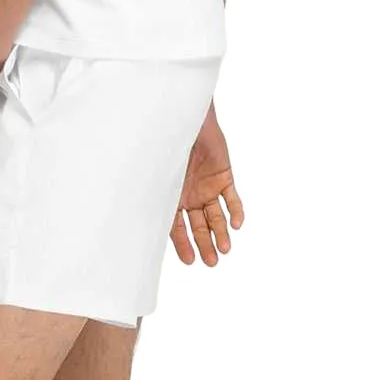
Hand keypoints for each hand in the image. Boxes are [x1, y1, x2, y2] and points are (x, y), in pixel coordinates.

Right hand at [171, 105, 243, 265]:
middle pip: (198, 225)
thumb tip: (143, 222)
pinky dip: (236, 212)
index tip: (190, 261)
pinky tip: (237, 225)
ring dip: (221, 233)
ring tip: (226, 250)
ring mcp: (207, 186)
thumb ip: (155, 195)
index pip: (176, 227)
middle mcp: (189, 195)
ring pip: (216, 216)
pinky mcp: (224, 177)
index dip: (183, 244)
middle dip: (205, 244)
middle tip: (211, 262)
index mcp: (170, 196)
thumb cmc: (166, 143)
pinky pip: (232, 198)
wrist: (187, 117)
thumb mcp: (158, 173)